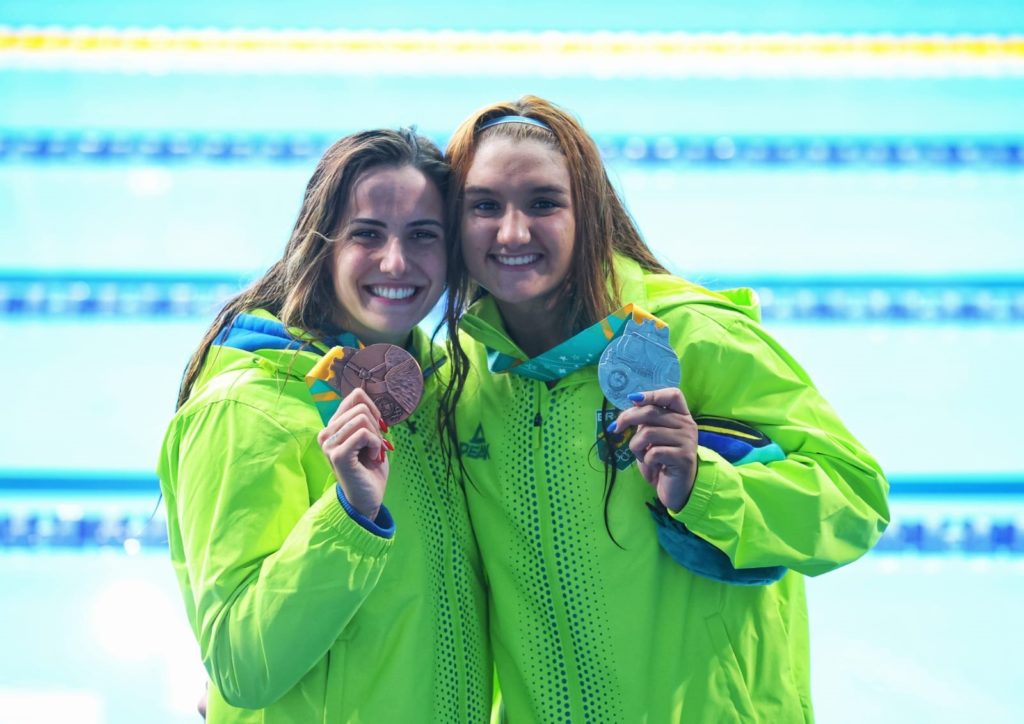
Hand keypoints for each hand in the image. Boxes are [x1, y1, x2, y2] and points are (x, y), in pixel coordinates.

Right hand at [316, 388, 392, 519]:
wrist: (367, 499)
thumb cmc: (370, 469)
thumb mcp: (370, 437)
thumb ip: (365, 418)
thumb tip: (366, 397)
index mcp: (333, 426)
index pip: (355, 396)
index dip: (373, 408)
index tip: (376, 428)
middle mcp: (326, 433)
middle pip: (361, 407)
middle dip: (376, 427)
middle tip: (373, 447)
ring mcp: (329, 444)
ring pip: (362, 418)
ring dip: (375, 437)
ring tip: (371, 454)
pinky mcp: (338, 454)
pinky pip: (363, 434)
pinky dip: (375, 445)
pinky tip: (371, 458)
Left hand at [610, 387, 697, 511]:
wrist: (676, 488)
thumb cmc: (661, 460)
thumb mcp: (651, 437)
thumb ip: (645, 421)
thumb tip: (629, 406)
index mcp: (681, 415)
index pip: (673, 395)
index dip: (652, 394)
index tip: (632, 399)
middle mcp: (687, 425)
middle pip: (652, 412)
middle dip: (628, 419)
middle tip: (615, 428)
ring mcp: (687, 440)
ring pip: (648, 433)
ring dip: (636, 446)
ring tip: (642, 455)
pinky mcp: (684, 458)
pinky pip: (653, 452)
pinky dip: (645, 460)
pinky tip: (653, 465)